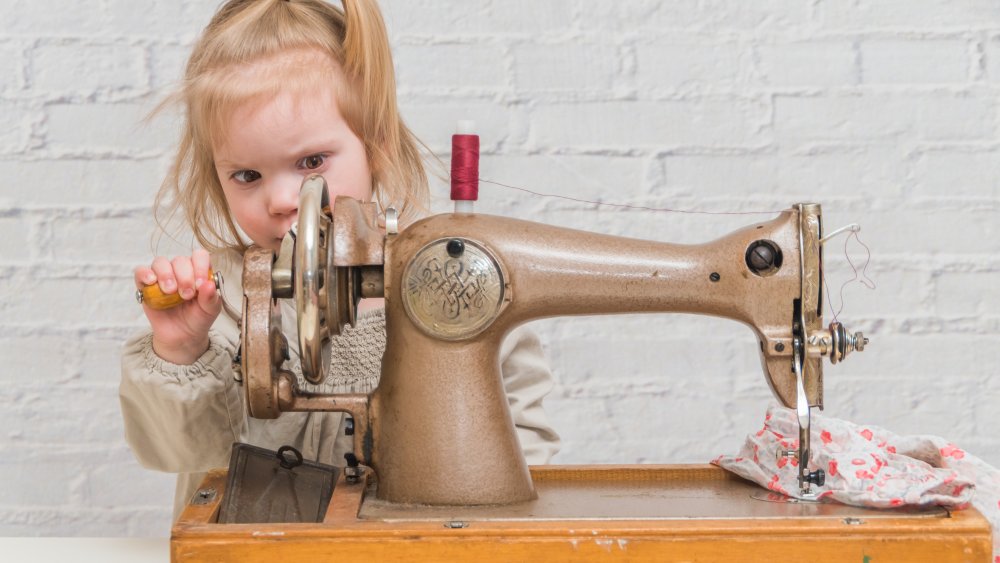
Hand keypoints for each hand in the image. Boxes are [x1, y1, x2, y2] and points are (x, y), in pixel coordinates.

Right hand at [134, 249, 222, 363]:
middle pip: (180, 260)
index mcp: (198, 271)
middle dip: (185, 277)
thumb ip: (211, 298)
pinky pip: (140, 272)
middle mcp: (180, 270)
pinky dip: (145, 274)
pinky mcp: (146, 286)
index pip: (199, 256)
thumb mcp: (210, 310)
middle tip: (186, 295)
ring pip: (160, 262)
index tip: (200, 285)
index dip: (200, 266)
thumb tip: (209, 284)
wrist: (182, 336)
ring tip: (170, 291)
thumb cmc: (198, 318)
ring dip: (166, 275)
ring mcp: (162, 276)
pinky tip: (151, 281)